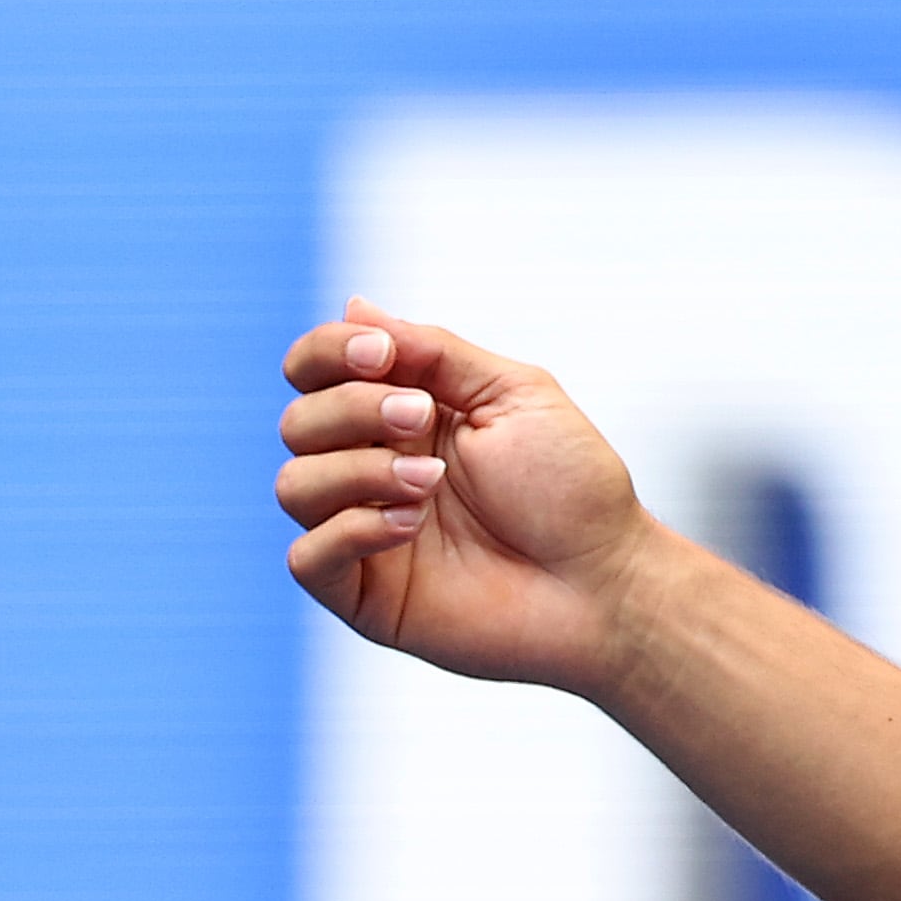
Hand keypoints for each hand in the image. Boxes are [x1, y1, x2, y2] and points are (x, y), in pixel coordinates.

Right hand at [275, 299, 659, 690]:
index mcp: (401, 416)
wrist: (606, 581)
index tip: (383, 355)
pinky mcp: (363, 593)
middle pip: (299, 422)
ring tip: (430, 481)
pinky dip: (350, 530)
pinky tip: (411, 525)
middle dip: (353, 408)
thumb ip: (434, 352)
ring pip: (294, 486)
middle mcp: (372, 468)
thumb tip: (355, 308)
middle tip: (420, 416)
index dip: (328, 351)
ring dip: (358, 471)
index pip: (315, 370)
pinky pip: (306, 557)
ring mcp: (363, 531)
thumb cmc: (573, 488)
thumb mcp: (513, 395)